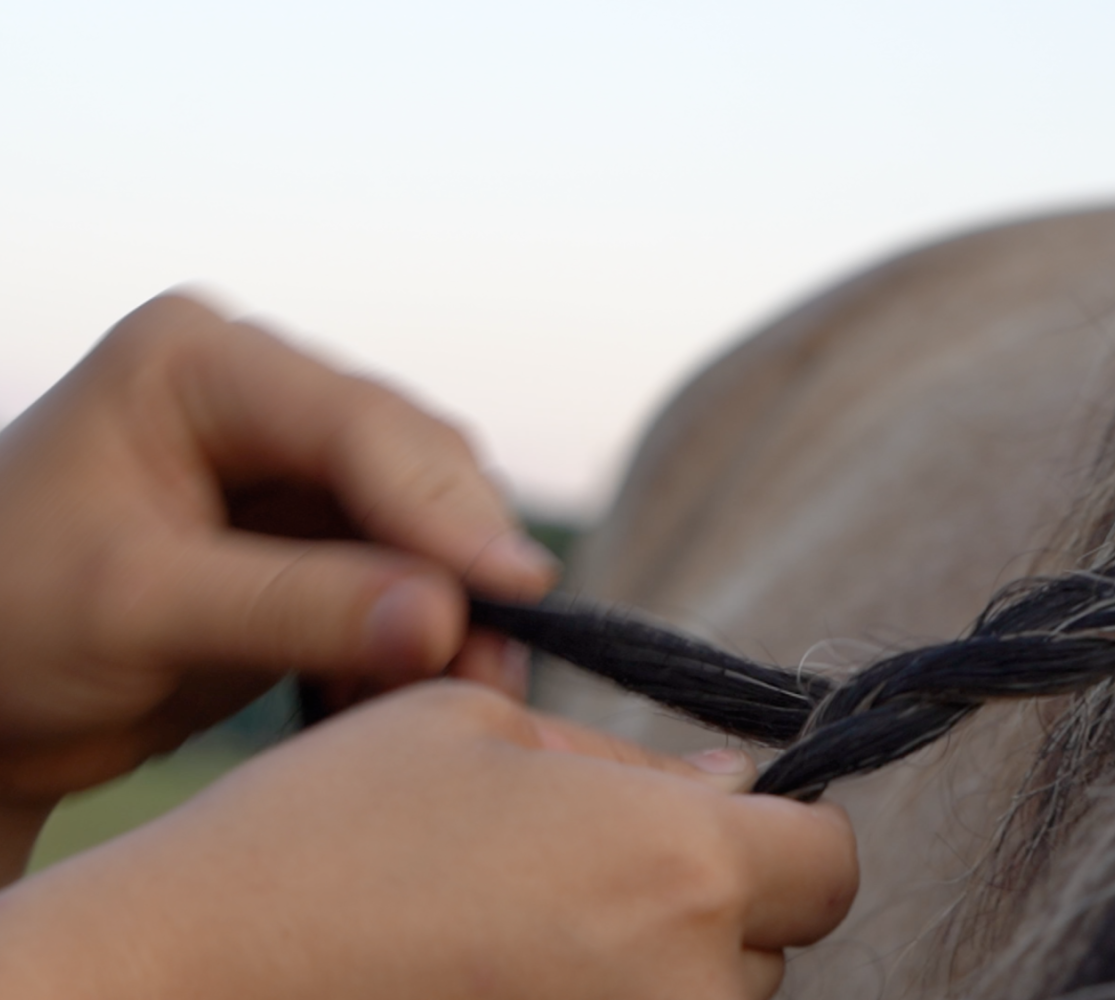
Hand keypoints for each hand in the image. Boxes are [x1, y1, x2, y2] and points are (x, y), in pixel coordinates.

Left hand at [0, 294, 556, 802]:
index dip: (443, 508)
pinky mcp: (314, 527)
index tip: (517, 587)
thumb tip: (447, 621)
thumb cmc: (3, 624)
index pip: (355, 424)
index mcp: (198, 363)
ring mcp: (293, 458)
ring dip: (454, 603)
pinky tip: (409, 683)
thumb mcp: (136, 611)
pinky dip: (419, 628)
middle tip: (500, 661)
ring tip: (471, 684)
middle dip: (460, 561)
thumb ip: (293, 607)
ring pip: (426, 518)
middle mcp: (262, 392)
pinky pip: (406, 567)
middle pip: (412, 462)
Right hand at [0, 682, 858, 999]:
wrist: (179, 981)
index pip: (830, 864)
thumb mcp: (473, 732)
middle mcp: (680, 989)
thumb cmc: (320, 835)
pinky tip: (508, 980)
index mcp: (672, 865)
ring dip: (655, 966)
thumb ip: (624, 762)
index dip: (788, 831)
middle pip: (772, 946)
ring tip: (530, 933)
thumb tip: (729, 781)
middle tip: (590, 873)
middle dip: (709, 903)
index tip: (726, 820)